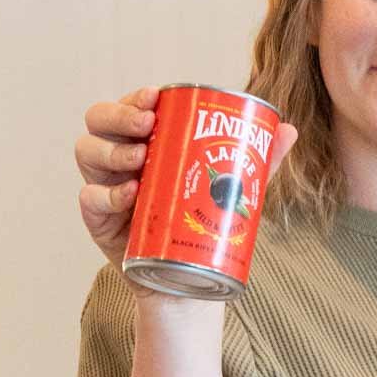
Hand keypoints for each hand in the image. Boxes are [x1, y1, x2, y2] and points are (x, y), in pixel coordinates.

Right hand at [75, 87, 297, 292]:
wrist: (188, 280)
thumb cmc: (204, 223)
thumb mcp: (233, 190)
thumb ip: (257, 161)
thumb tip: (289, 130)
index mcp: (145, 140)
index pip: (130, 107)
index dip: (136, 97)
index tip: (156, 97)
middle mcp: (119, 157)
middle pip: (99, 120)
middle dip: (120, 115)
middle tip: (148, 125)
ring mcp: (105, 186)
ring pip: (87, 151)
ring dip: (112, 150)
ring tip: (141, 158)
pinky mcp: (98, 220)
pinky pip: (88, 199)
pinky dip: (105, 193)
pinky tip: (129, 194)